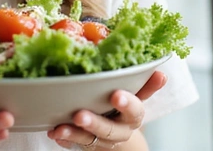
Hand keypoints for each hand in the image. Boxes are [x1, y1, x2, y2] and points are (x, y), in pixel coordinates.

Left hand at [47, 71, 166, 149]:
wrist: (118, 129)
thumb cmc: (123, 100)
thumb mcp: (134, 90)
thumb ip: (140, 79)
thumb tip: (157, 69)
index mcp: (133, 115)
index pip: (134, 111)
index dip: (127, 104)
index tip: (116, 95)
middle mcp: (120, 130)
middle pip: (110, 130)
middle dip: (95, 123)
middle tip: (79, 115)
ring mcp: (103, 140)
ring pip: (90, 139)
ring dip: (75, 133)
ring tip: (60, 128)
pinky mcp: (87, 144)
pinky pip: (75, 144)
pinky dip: (65, 138)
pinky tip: (54, 132)